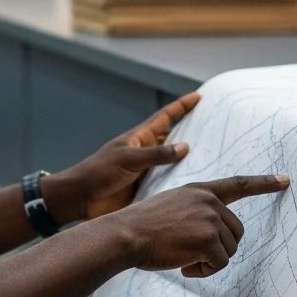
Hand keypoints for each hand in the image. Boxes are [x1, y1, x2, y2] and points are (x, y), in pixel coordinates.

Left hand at [41, 93, 201, 223]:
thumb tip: (185, 147)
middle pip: (174, 139)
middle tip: (216, 129)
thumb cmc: (97, 172)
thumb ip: (155, 155)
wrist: (80, 199)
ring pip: (174, 163)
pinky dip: (180, 183)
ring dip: (191, 161)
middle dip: (193, 133)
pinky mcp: (146, 189)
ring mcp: (147, 171)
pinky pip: (168, 183)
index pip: (165, 118)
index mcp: (139, 138)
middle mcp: (146, 152)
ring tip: (216, 159)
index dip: (181, 107)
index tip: (198, 97)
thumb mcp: (127, 159)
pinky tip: (197, 187)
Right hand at [111, 175, 289, 277]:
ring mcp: (210, 218)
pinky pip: (220, 263)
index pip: (238, 184)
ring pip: (229, 250)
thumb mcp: (171, 207)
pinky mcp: (209, 239)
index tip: (285, 180)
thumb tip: (214, 235)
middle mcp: (209, 201)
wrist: (125, 234)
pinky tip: (184, 266)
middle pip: (236, 232)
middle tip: (191, 255)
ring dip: (209, 261)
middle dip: (219, 248)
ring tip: (183, 258)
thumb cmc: (141, 227)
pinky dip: (204, 271)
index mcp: (200, 191)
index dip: (264, 183)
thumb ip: (195, 212)